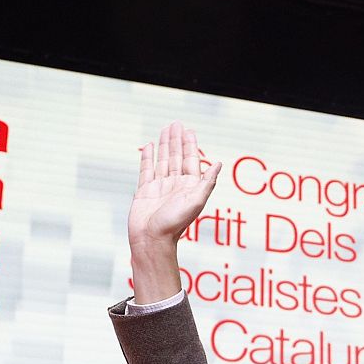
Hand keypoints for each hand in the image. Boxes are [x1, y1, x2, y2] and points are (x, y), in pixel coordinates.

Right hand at [128, 122, 221, 251]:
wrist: (151, 239)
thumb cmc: (174, 224)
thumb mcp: (196, 201)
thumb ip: (207, 182)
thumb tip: (218, 164)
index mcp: (189, 187)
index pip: (190, 160)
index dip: (190, 145)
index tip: (189, 130)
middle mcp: (175, 185)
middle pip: (177, 157)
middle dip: (177, 140)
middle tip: (176, 124)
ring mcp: (159, 187)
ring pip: (163, 160)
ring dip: (165, 145)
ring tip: (165, 129)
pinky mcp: (145, 191)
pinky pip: (147, 170)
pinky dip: (148, 157)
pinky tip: (150, 146)